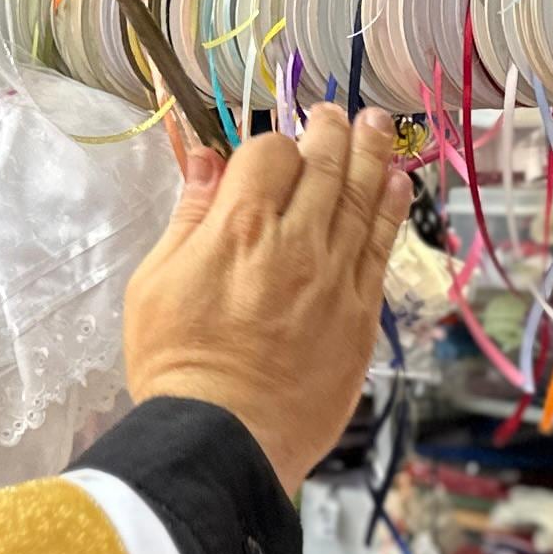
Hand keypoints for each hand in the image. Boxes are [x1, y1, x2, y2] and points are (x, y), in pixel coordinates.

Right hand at [120, 104, 411, 493]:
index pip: (269, 153)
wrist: (224, 439)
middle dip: (329, 131)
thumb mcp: (155, 282)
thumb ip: (188, 216)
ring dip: (371, 153)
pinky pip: (382, 248)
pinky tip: (397, 184)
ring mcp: (334, 277)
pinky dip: (391, 210)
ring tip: (376, 124)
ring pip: (362, 197)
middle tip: (334, 114)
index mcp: (238, 228)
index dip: (269, 144)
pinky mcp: (360, 314)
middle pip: (324, 163)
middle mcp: (295, 243)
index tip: (267, 152)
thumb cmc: (177, 365)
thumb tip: (202, 158)